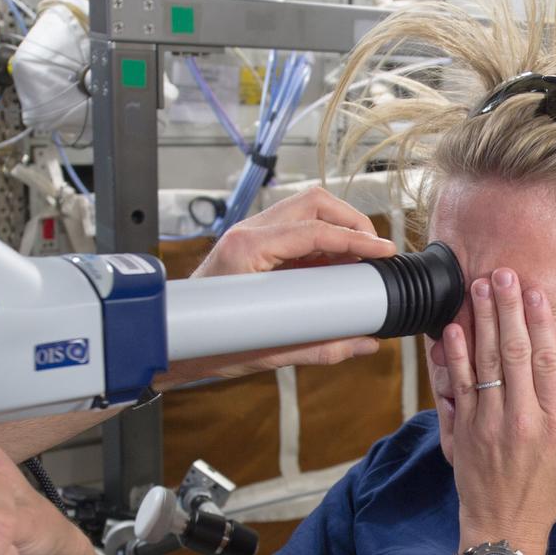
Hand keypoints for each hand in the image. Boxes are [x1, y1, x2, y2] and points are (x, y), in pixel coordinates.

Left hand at [165, 187, 399, 383]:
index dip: (356, 239)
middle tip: (376, 250)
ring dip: (338, 227)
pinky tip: (337, 265)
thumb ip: (322, 347)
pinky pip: (296, 229)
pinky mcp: (254, 244)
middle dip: (352, 221)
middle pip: (313, 203)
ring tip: (361, 258)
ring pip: (306, 209)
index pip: (315, 230)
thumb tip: (364, 343)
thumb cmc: (209, 344)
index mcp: (249, 249)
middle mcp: (248, 232)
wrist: (172, 342)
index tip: (383, 252)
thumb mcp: (269, 352)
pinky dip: (323, 240)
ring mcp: (250, 234)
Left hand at [438, 269, 555, 552]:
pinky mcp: (461, 433)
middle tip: (503, 273)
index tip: (536, 292)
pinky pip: (455, 388)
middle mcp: (520, 419)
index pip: (548, 362)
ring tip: (477, 287)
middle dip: (507, 309)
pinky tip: (453, 329)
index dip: (541, 323)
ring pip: (482, 363)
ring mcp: (486, 425)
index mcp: (555, 424)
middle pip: (512, 353)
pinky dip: (453, 357)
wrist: (504, 529)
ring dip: (479, 322)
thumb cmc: (550, 497)